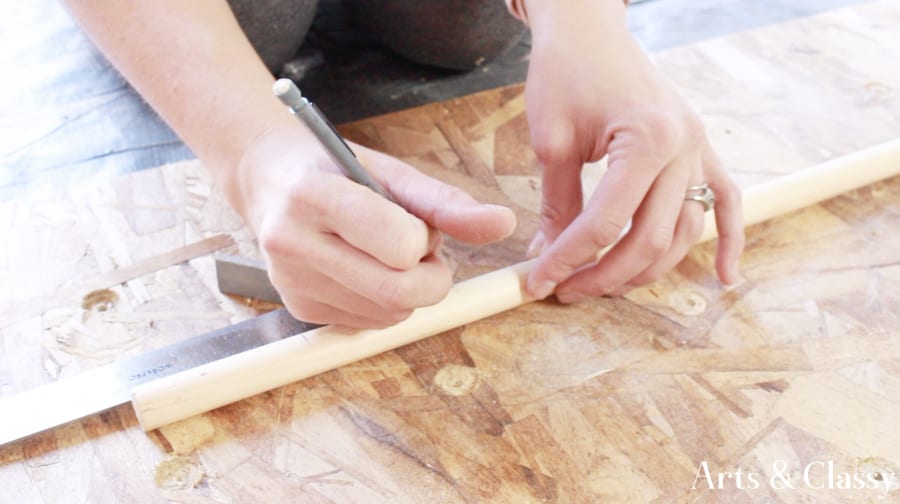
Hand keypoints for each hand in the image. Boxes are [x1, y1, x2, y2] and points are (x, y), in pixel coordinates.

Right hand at [236, 126, 516, 327]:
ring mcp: (292, 281)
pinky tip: (366, 269)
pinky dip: (385, 303)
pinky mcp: (298, 307)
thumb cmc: (335, 168)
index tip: (415, 226)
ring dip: (408, 289)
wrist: (268, 179)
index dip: (423, 240)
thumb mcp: (390, 171)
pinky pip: (368, 323)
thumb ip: (446, 202)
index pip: (397, 244)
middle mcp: (294, 243)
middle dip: (430, 277)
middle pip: (397, 292)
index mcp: (315, 196)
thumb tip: (504, 224)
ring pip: (388, 314)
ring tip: (386, 253)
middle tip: (420, 249)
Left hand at [522, 0, 743, 302]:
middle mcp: (683, 147)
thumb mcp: (552, 140)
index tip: (540, 281)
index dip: (567, 259)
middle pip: (649, 238)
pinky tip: (725, 277)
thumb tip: (549, 256)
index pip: (605, 222)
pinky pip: (726, 202)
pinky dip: (728, 240)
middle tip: (567, 290)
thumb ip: (557, 203)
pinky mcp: (701, 148)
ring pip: (684, 232)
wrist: (589, 28)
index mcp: (646, 140)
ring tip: (606, 285)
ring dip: (647, 268)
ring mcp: (698, 149)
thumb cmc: (566, 71)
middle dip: (604, 274)